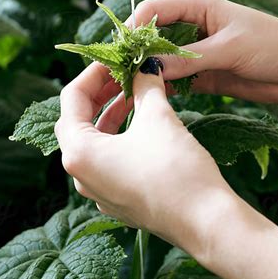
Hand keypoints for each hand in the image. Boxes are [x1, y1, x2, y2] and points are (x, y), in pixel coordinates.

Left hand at [54, 60, 232, 250]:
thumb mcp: (157, 118)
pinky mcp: (119, 201)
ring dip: (111, 115)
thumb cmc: (175, 169)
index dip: (93, 72)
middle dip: (100, 93)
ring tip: (135, 93)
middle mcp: (81, 176)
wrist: (205, 221)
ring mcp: (99, 192)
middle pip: (78, 121)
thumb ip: (145, 87)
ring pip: (95, 143)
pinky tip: (143, 124)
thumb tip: (145, 67)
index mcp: (78, 153)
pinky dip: (120, 138)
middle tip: (123, 73)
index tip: (115, 57)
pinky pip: (109, 162)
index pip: (72, 99)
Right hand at [131, 0, 277, 104]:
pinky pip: (175, 81)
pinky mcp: (204, 75)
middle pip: (152, 36)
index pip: (153, 10)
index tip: (119, 51)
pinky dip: (162, 89)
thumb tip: (149, 66)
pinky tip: (149, 101)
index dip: (133, 28)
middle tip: (114, 75)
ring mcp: (197, 52)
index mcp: (199, 6)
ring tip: (125, 91)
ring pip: (161, 61)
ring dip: (145, 73)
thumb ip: (190, 58)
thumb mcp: (230, 48)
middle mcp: (193, 26)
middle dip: (134, 53)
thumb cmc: (274, 45)